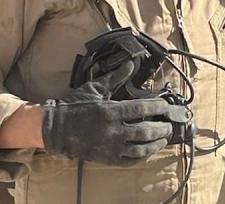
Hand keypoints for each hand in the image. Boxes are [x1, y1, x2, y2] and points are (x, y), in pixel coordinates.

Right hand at [41, 62, 190, 163]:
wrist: (55, 129)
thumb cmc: (75, 106)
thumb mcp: (95, 88)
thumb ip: (115, 77)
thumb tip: (131, 63)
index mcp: (110, 111)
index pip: (141, 109)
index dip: (157, 108)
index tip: (167, 106)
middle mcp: (112, 131)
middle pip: (145, 131)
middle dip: (161, 128)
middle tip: (169, 124)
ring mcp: (110, 147)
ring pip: (140, 148)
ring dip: (156, 144)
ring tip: (164, 137)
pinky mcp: (107, 159)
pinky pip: (130, 161)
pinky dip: (143, 156)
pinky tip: (150, 150)